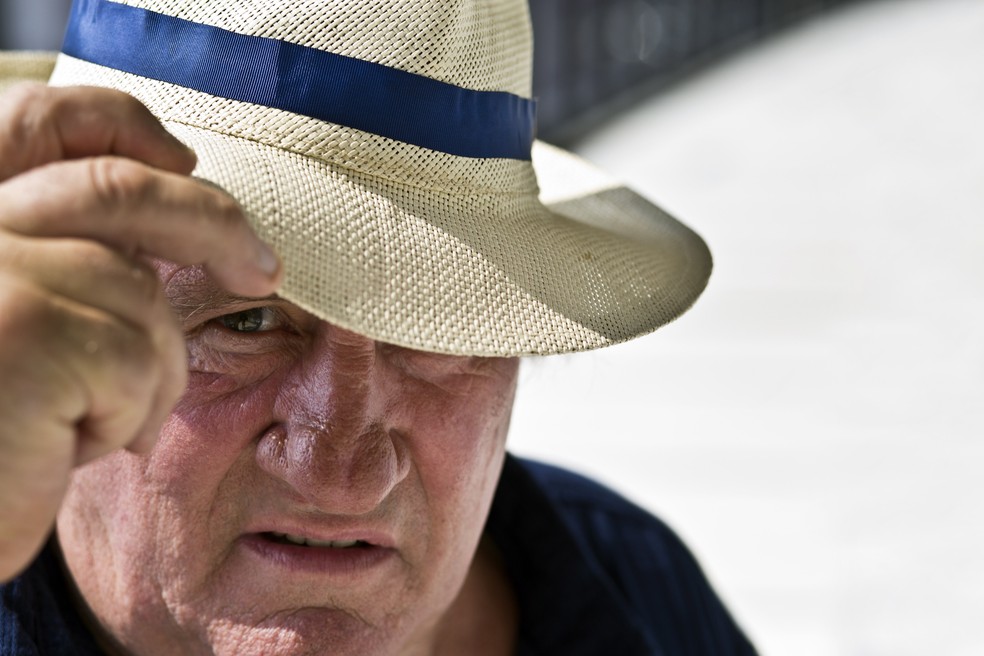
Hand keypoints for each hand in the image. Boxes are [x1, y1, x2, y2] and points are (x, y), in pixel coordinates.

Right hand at [0, 84, 281, 579]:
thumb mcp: (5, 324)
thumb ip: (50, 261)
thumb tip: (155, 227)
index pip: (34, 123)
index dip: (116, 125)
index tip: (180, 157)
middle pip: (116, 189)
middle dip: (211, 220)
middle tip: (263, 267)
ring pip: (142, 300)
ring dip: (139, 375)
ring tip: (76, 425)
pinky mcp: (28, 331)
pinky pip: (137, 366)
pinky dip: (122, 419)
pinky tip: (55, 453)